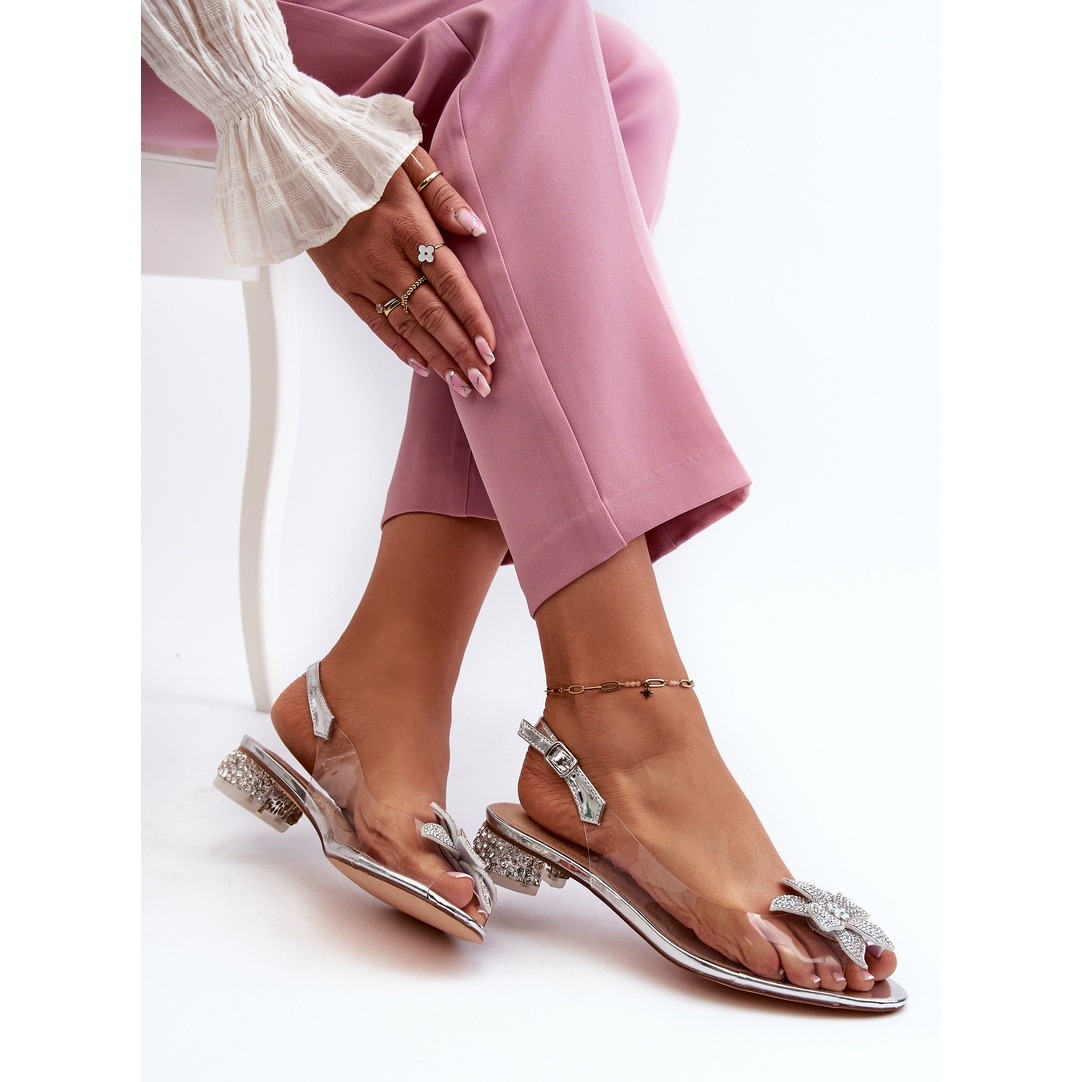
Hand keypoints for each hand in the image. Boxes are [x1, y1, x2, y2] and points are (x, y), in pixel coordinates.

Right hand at [307, 146, 496, 397]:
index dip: (472, 316)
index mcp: (406, 225)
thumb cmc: (357, 152)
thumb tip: (475, 229)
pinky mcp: (342, 284)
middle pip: (431, 313)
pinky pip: (375, 323)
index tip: (491, 346)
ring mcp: (361, 274)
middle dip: (460, 351)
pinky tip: (424, 367)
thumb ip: (442, 194)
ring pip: (406, 325)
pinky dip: (400, 347)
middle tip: (485, 380)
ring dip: (437, 358)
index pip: (449, 281)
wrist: (292, 156)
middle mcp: (384, 257)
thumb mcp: (404, 155)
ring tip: (462, 383)